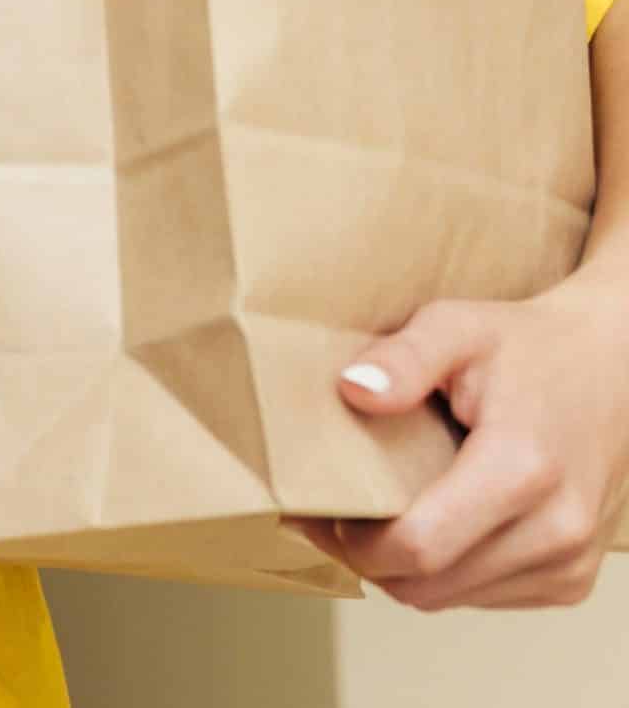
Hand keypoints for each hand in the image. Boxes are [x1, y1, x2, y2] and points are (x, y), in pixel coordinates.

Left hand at [287, 279, 628, 608]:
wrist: (613, 370)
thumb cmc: (529, 347)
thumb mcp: (459, 326)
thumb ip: (405, 356)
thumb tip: (353, 390)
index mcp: (522, 469)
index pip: (418, 547)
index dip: (354, 541)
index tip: (323, 509)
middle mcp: (556, 527)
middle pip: (425, 585)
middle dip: (367, 557)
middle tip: (337, 513)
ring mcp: (570, 560)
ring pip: (449, 598)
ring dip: (404, 569)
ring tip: (380, 515)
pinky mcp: (571, 579)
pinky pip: (482, 596)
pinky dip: (446, 572)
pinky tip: (433, 523)